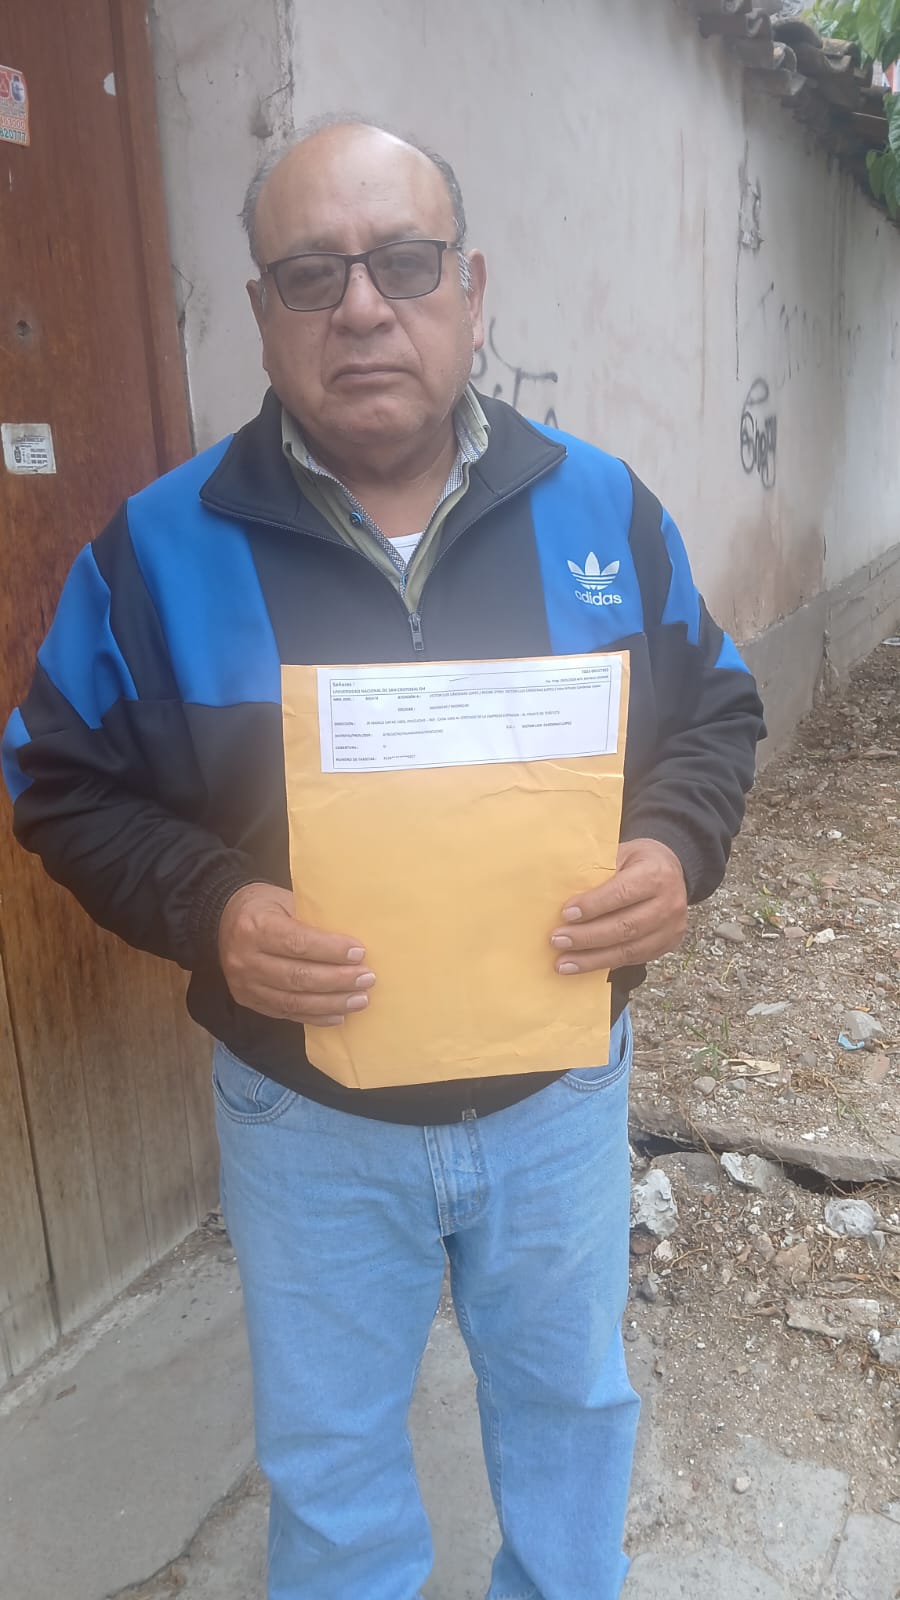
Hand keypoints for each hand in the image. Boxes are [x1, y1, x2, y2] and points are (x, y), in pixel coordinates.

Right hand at [217, 882, 373, 1024]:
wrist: (222, 919)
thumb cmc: (263, 906)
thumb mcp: (284, 899)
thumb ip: (311, 919)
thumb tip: (353, 942)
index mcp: (254, 927)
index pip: (298, 943)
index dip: (331, 951)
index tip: (359, 953)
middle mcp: (245, 959)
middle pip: (298, 976)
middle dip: (337, 980)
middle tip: (367, 979)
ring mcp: (244, 984)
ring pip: (293, 1001)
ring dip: (331, 1003)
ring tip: (360, 999)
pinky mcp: (248, 1000)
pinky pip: (285, 1014)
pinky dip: (314, 1016)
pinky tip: (338, 1015)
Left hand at [550, 838, 687, 974]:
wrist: (672, 871)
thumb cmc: (639, 861)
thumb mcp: (622, 853)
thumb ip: (599, 870)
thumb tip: (559, 889)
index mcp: (656, 874)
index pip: (622, 893)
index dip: (593, 906)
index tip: (566, 914)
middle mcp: (668, 903)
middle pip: (625, 926)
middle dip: (587, 936)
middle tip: (557, 940)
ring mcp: (670, 928)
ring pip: (628, 950)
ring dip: (592, 959)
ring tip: (563, 963)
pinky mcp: (667, 945)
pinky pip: (633, 959)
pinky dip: (605, 964)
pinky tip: (583, 965)